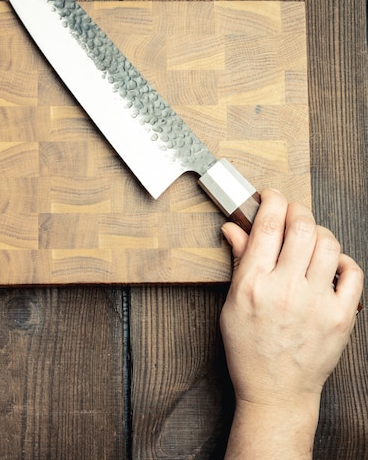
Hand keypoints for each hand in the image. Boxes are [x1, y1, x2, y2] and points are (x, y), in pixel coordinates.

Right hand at [220, 189, 362, 457]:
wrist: (276, 390)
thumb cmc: (249, 350)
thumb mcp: (232, 304)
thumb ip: (239, 261)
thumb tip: (234, 229)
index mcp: (253, 284)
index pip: (267, 225)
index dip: (272, 201)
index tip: (272, 196)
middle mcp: (286, 289)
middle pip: (301, 227)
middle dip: (297, 210)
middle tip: (292, 211)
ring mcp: (317, 303)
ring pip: (329, 244)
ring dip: (319, 232)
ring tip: (311, 239)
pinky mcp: (341, 316)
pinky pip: (353, 271)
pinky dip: (342, 259)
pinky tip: (330, 264)